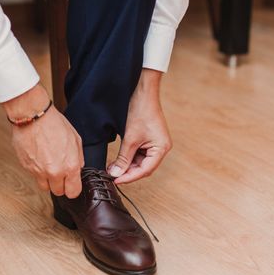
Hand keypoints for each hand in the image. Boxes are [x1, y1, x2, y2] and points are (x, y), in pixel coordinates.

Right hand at [3, 84, 83, 197]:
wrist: (33, 116)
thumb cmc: (54, 124)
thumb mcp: (75, 139)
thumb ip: (78, 158)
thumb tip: (78, 167)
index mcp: (69, 166)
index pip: (73, 192)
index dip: (73, 188)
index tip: (71, 184)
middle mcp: (54, 172)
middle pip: (58, 192)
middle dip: (60, 184)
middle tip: (60, 172)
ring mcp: (38, 171)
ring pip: (44, 186)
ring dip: (47, 180)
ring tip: (48, 165)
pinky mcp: (26, 167)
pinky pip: (33, 175)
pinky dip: (37, 169)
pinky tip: (39, 156)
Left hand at [107, 69, 171, 183]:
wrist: (143, 94)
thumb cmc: (141, 112)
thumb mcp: (130, 138)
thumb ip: (123, 158)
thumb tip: (116, 173)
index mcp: (161, 149)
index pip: (145, 170)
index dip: (130, 177)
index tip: (116, 180)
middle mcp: (161, 148)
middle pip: (143, 167)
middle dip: (127, 172)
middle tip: (112, 175)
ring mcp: (155, 144)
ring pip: (139, 162)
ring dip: (126, 165)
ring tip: (112, 167)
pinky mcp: (148, 140)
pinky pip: (138, 154)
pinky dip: (128, 157)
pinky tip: (117, 160)